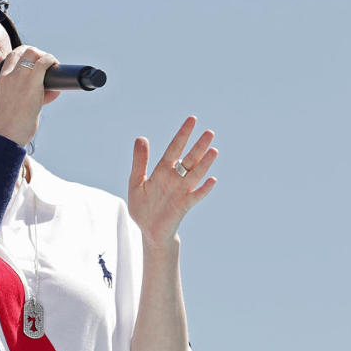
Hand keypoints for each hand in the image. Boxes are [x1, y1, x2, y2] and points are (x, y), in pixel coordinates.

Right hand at [0, 45, 61, 145]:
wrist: (6, 134)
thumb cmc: (11, 125)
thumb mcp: (13, 104)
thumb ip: (28, 94)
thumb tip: (52, 90)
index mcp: (2, 79)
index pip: (13, 55)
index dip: (26, 54)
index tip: (35, 62)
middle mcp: (10, 75)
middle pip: (25, 50)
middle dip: (39, 53)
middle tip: (46, 66)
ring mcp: (20, 77)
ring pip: (34, 52)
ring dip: (46, 57)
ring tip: (52, 67)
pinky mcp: (32, 83)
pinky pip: (44, 62)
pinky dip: (52, 62)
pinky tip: (56, 68)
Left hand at [128, 116, 217, 246]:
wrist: (148, 230)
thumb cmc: (142, 206)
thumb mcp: (136, 182)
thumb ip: (139, 162)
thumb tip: (141, 138)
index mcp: (162, 171)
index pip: (174, 149)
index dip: (183, 135)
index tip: (192, 119)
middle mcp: (174, 179)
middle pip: (189, 159)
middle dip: (198, 146)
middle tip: (209, 132)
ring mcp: (181, 192)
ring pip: (195, 175)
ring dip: (204, 164)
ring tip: (213, 150)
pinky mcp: (183, 206)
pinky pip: (195, 196)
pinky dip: (203, 189)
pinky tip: (212, 180)